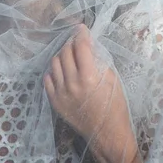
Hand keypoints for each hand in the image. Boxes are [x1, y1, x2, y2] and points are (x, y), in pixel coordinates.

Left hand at [44, 25, 141, 162]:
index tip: (81, 28)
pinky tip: (61, 70)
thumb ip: (99, 61)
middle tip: (76, 41)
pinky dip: (53, 71)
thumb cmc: (115, 106)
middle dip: (71, 42)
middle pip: (65, 52)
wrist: (107, 134)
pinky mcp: (55, 102)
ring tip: (69, 54)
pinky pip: (48, 79)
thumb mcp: (112, 79)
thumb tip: (89, 46)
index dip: (81, 34)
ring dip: (61, 55)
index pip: (80, 46)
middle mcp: (72, 83)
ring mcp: (61, 93)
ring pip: (54, 63)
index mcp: (89, 76)